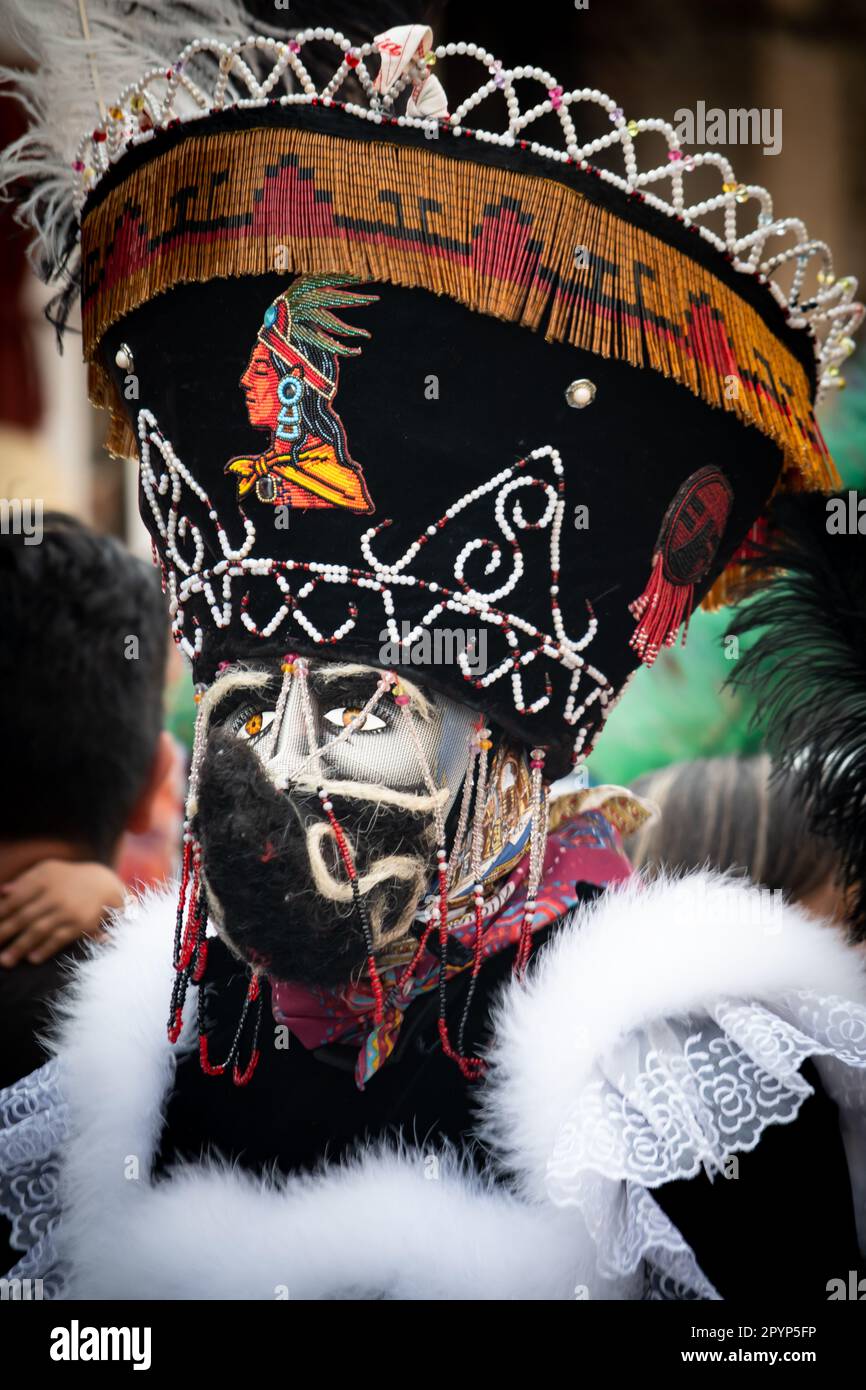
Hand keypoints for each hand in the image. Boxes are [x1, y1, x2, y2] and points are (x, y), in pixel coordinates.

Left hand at [0, 860, 125, 966]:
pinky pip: (60, 939)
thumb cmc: (69, 877)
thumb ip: (25, 880)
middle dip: (6, 933)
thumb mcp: (48, 870)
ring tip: (6, 961)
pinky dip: (46, 949)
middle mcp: (56, 895)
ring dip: (21, 947)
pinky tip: (32, 959)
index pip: (17, 898)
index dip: (2, 913)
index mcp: (45, 879)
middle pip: (25, 917)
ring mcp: (69, 910)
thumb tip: (3, 891)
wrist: (104, 883)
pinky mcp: (81, 924)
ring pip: (40, 931)